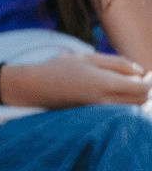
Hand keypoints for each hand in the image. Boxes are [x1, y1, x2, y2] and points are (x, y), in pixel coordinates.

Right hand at [4, 54, 151, 107]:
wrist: (34, 88)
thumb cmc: (59, 68)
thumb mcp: (88, 58)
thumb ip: (117, 63)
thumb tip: (139, 70)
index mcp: (105, 84)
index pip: (142, 88)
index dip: (149, 81)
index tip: (146, 73)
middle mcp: (105, 101)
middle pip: (141, 101)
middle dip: (144, 89)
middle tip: (137, 77)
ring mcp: (99, 111)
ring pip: (131, 107)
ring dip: (134, 96)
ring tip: (124, 83)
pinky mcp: (94, 116)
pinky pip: (118, 110)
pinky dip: (123, 101)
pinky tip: (111, 91)